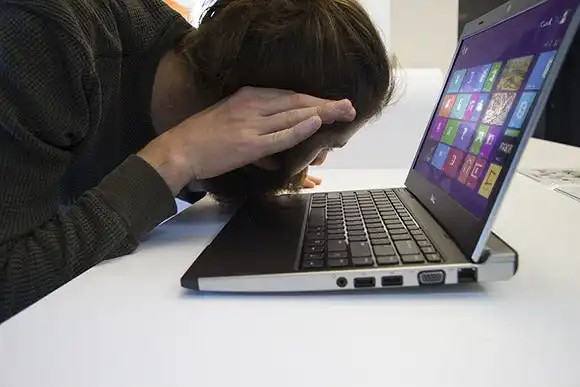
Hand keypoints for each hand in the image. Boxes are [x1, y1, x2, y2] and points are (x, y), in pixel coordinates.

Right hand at [138, 87, 355, 193]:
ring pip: (293, 115)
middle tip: (349, 107)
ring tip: (344, 113)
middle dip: (325, 104)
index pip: (289, 95)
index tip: (333, 103)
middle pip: (296, 101)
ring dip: (322, 114)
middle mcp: (252, 105)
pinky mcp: (248, 144)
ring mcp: (251, 124)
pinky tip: (317, 123)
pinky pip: (279, 135)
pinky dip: (299, 129)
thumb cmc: (204, 139)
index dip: (314, 99)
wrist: (179, 150)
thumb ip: (259, 140)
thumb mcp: (232, 126)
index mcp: (249, 97)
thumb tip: (278, 161)